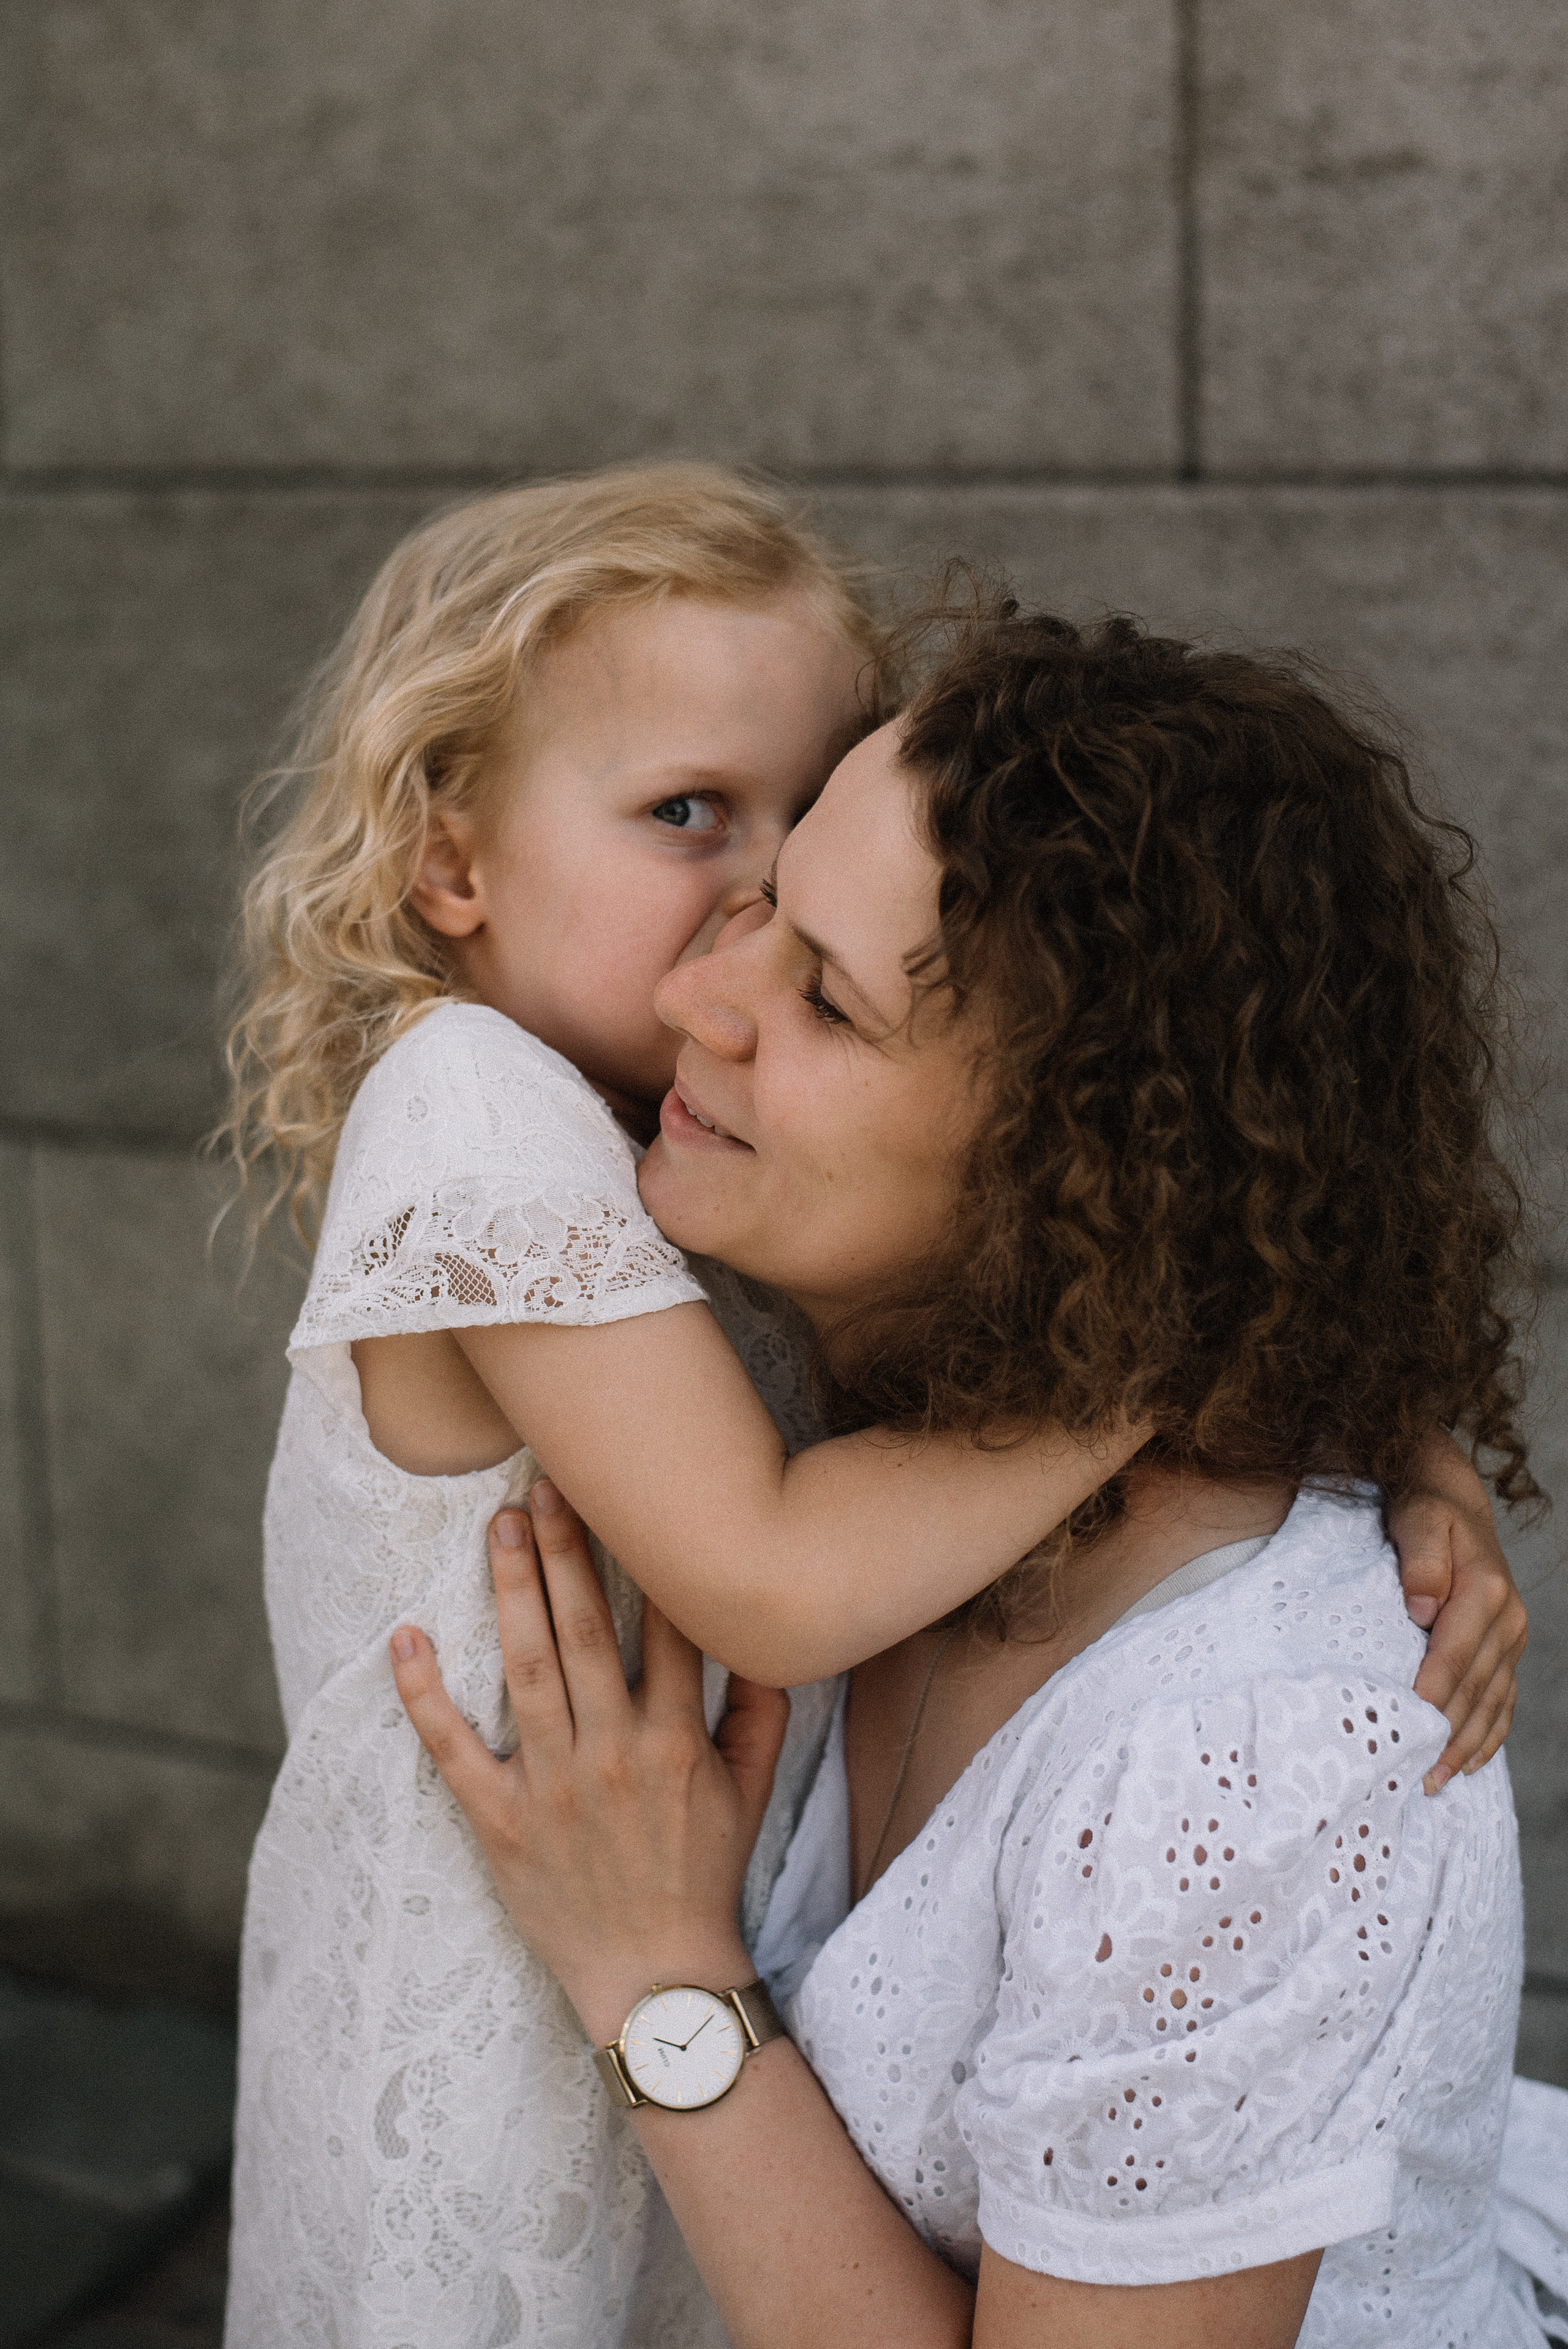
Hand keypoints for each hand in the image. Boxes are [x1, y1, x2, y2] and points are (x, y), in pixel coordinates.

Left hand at [388, 1484, 789, 2041]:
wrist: (656, 1979)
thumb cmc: (704, 1874)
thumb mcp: (754, 1791)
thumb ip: (761, 1709)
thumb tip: (762, 1633)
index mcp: (676, 1740)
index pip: (662, 1626)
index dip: (646, 1555)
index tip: (627, 1496)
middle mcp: (613, 1753)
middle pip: (584, 1630)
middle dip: (566, 1550)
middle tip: (543, 1483)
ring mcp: (553, 1786)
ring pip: (526, 1670)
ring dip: (510, 1592)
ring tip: (498, 1527)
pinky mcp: (501, 1823)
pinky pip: (455, 1752)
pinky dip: (425, 1696)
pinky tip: (405, 1639)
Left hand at [1386, 1432, 1527, 1793]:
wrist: (1450, 1499)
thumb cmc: (1425, 1509)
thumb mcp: (1418, 1517)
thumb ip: (1420, 1560)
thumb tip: (1421, 1608)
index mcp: (1486, 1590)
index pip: (1456, 1653)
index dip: (1432, 1692)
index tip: (1407, 1726)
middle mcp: (1507, 1619)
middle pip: (1475, 1687)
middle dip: (1447, 1733)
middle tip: (1416, 1774)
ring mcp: (1510, 1638)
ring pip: (1492, 1702)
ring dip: (1466, 1745)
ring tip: (1434, 1780)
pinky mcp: (1505, 1649)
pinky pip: (1503, 1700)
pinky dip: (1488, 1734)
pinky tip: (1469, 1763)